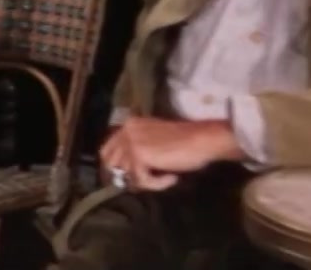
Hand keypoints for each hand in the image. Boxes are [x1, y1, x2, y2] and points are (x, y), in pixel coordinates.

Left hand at [99, 118, 240, 191]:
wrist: (203, 139)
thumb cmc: (186, 141)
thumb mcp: (155, 140)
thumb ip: (139, 148)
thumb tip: (127, 172)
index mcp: (129, 124)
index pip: (108, 149)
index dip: (115, 167)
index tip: (126, 180)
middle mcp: (126, 130)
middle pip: (110, 163)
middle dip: (124, 177)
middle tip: (143, 185)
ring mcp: (131, 142)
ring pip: (127, 174)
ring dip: (146, 182)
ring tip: (165, 179)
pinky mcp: (140, 155)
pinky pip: (142, 180)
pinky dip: (157, 184)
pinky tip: (172, 178)